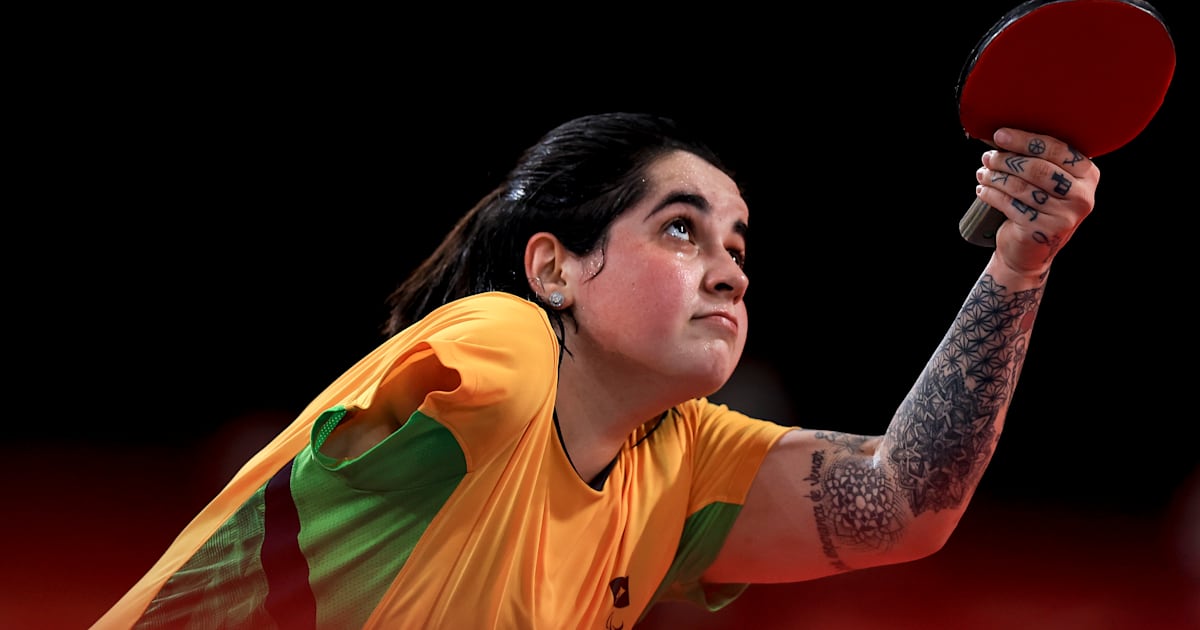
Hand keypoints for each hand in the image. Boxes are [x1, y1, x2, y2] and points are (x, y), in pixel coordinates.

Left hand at [975, 127, 1098, 276]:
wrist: (1029, 253)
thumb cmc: (1036, 208)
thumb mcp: (1046, 183)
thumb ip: (1035, 159)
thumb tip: (999, 134)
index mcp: (1088, 175)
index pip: (1057, 149)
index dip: (1026, 140)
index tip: (1000, 134)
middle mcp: (1082, 196)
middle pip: (1038, 168)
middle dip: (1007, 159)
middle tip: (987, 156)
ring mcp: (1065, 216)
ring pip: (1022, 187)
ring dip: (996, 177)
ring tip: (982, 173)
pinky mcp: (1043, 231)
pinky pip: (1011, 205)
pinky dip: (993, 195)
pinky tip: (983, 190)